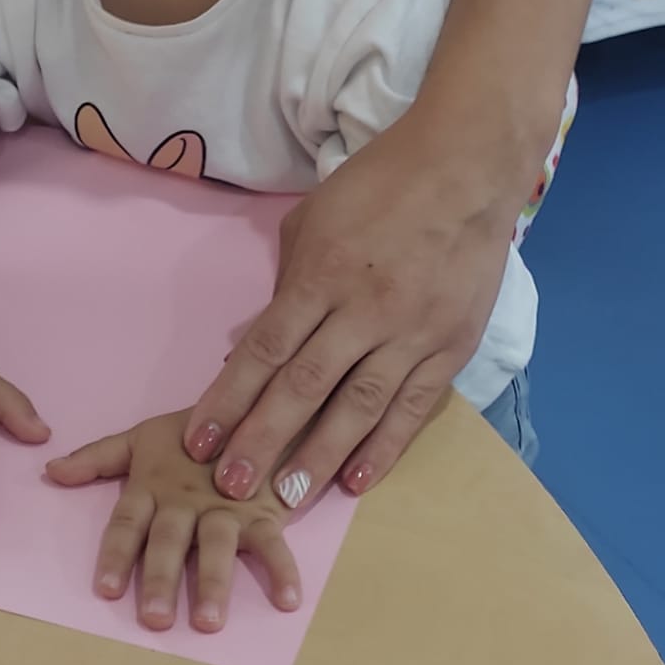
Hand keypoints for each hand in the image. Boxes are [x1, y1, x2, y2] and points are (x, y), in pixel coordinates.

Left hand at [46, 410, 300, 632]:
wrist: (257, 404)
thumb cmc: (195, 432)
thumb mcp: (145, 438)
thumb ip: (98, 458)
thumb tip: (50, 470)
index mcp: (154, 485)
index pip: (127, 522)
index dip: (116, 554)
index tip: (106, 590)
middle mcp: (187, 499)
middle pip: (170, 540)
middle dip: (161, 577)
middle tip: (154, 619)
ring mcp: (228, 505)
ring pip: (219, 545)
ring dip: (214, 582)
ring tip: (208, 621)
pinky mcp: (266, 510)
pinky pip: (276, 542)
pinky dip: (284, 570)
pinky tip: (288, 602)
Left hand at [183, 109, 516, 503]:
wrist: (465, 167)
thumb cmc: (378, 185)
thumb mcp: (312, 218)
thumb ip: (286, 283)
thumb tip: (252, 341)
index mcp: (322, 273)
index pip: (265, 349)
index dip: (228, 399)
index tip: (199, 440)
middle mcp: (364, 309)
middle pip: (304, 385)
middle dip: (263, 439)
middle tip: (229, 485)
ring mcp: (412, 332)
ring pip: (359, 406)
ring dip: (319, 455)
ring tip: (287, 497)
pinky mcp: (451, 346)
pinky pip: (413, 406)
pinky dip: (384, 446)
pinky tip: (357, 480)